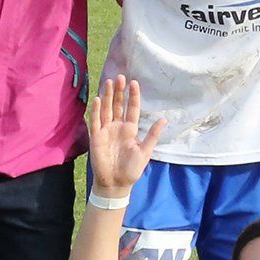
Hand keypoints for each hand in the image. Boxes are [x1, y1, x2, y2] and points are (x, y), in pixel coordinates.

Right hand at [86, 75, 162, 197]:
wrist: (116, 183)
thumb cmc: (131, 168)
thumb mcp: (145, 151)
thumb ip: (152, 135)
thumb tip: (164, 119)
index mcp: (130, 129)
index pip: (132, 109)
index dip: (133, 96)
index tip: (134, 82)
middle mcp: (118, 127)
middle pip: (118, 105)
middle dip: (119, 91)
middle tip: (120, 76)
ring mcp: (106, 131)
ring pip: (106, 109)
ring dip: (107, 96)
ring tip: (109, 82)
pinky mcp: (96, 137)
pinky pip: (96, 121)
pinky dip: (96, 111)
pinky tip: (98, 99)